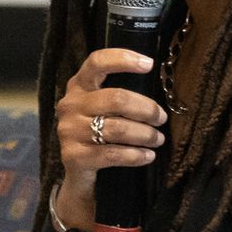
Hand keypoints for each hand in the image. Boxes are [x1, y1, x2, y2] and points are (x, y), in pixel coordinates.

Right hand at [53, 48, 168, 227]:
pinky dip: (136, 155)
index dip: (123, 59)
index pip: (97, 62)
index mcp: (78, 86)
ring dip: (146, 134)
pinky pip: (112, 154)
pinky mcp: (73, 156)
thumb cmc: (99, 133)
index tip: (149, 64)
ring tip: (158, 140)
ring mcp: (69, 131)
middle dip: (147, 109)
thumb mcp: (102, 108)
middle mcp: (70, 105)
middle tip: (161, 119)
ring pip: (118, 128)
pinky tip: (148, 156)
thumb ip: (119, 95)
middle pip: (117, 98)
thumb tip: (156, 85)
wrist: (79, 172)